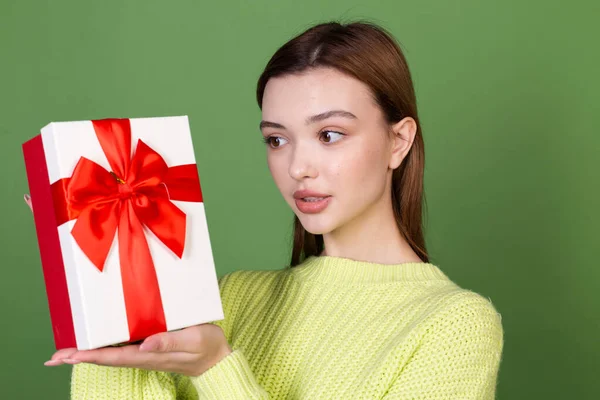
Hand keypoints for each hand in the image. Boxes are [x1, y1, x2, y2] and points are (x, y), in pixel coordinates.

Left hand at [24, 195, 232, 375]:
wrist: (216, 357)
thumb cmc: (207, 346)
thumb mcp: (194, 340)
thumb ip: (169, 342)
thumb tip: (144, 344)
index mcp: (151, 354)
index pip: (115, 356)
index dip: (91, 355)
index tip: (70, 355)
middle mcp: (143, 355)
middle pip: (105, 357)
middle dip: (79, 357)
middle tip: (54, 357)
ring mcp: (145, 352)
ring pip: (110, 354)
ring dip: (87, 353)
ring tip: (64, 353)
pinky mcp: (149, 347)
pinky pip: (121, 347)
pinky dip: (103, 346)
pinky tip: (95, 342)